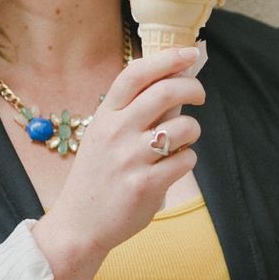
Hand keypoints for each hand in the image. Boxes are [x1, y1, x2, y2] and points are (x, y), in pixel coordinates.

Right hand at [30, 46, 204, 279]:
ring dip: (193, 131)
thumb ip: (133, 113)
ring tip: (183, 140)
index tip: (189, 54)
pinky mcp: (145, 185)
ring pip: (183, 127)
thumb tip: (174, 85)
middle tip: (199, 95)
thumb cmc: (98, 177)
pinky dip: (187, 160)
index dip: (166, 59)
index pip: (134, 75)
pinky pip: (185, 160)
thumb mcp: (104, 138)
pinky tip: (173, 167)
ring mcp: (129, 159)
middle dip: (193, 88)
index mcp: (104, 116)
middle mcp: (115, 132)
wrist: (78, 226)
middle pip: (165, 93)